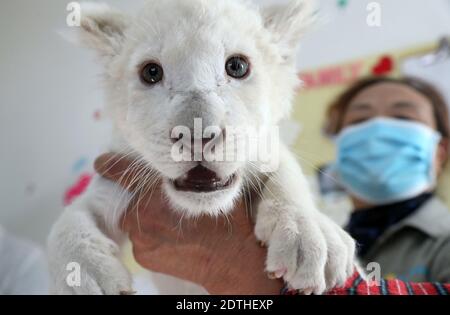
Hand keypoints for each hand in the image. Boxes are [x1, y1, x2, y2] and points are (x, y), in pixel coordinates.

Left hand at [94, 154, 283, 294]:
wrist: (232, 260)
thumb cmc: (227, 218)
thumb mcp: (214, 182)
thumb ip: (192, 170)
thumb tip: (189, 156)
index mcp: (160, 188)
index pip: (126, 172)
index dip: (112, 166)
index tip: (100, 163)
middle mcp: (143, 211)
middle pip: (132, 201)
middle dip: (144, 201)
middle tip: (168, 208)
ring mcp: (140, 236)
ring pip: (136, 222)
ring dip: (148, 221)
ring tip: (175, 227)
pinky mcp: (142, 256)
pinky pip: (141, 241)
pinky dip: (152, 238)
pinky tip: (174, 241)